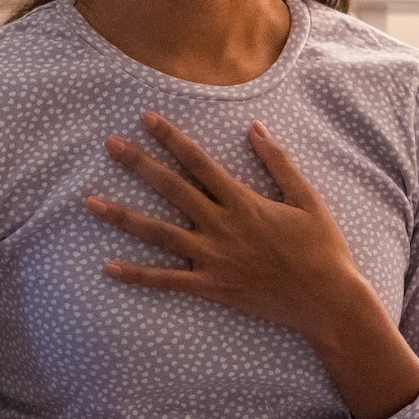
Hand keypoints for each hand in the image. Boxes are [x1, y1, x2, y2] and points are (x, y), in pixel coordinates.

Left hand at [86, 112, 366, 340]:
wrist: (328, 300)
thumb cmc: (322, 248)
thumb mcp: (306, 199)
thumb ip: (279, 163)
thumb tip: (254, 128)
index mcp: (243, 201)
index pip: (199, 162)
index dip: (171, 138)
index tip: (145, 118)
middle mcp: (222, 226)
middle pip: (171, 189)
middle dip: (138, 164)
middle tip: (108, 145)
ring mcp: (213, 258)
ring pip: (159, 234)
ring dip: (123, 216)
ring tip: (90, 202)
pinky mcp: (211, 287)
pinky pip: (167, 281)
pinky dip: (137, 275)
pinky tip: (107, 267)